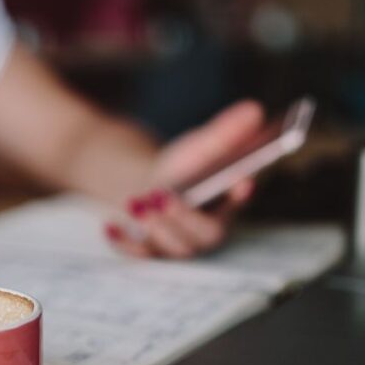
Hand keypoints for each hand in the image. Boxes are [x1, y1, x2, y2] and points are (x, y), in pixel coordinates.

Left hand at [106, 100, 263, 257]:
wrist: (148, 188)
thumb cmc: (182, 171)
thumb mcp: (199, 147)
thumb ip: (226, 133)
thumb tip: (255, 109)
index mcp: (226, 205)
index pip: (237, 204)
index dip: (239, 195)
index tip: (240, 181)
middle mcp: (206, 233)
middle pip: (205, 235)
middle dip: (185, 218)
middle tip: (164, 197)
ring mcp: (178, 247)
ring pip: (174, 248)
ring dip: (155, 227)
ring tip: (137, 202)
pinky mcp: (151, 252)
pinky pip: (139, 255)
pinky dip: (124, 242)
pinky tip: (109, 226)